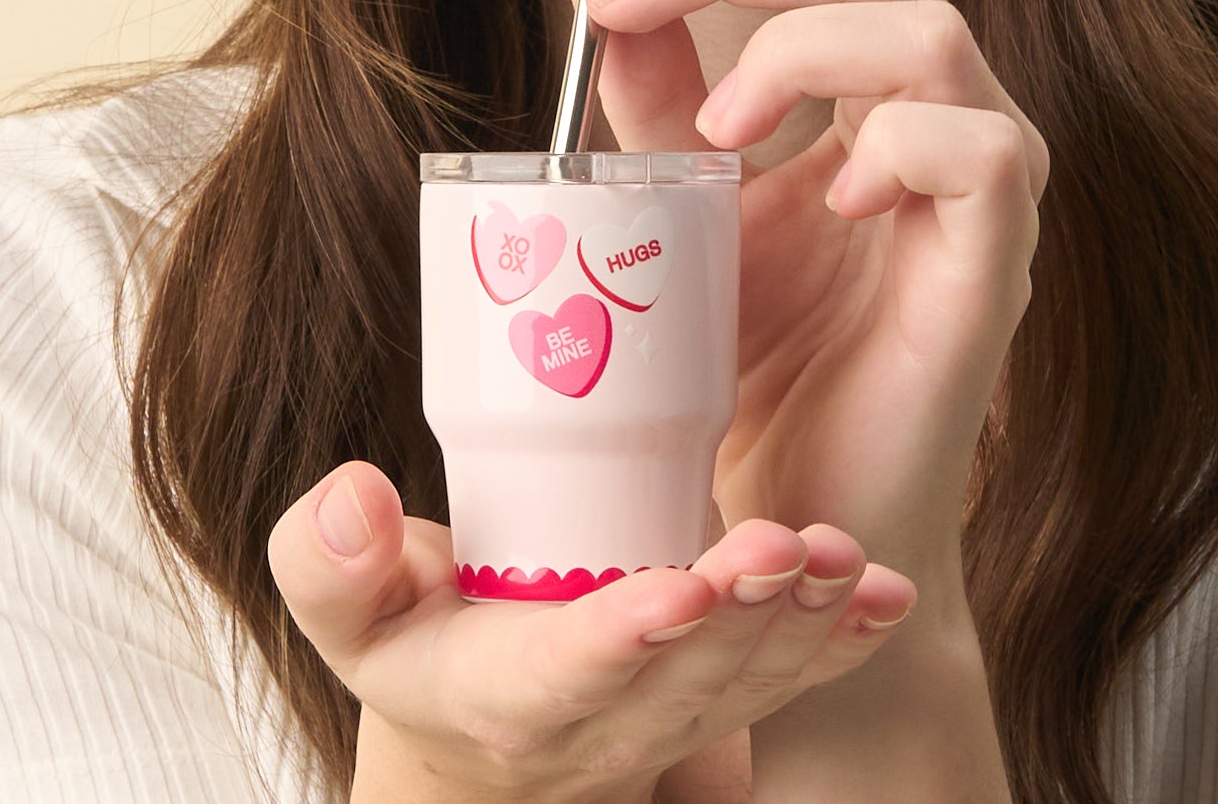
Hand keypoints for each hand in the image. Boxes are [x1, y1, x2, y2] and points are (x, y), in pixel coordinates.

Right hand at [266, 460, 916, 802]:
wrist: (481, 720)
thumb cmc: (416, 643)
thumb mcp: (349, 613)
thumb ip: (332, 564)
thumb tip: (351, 497)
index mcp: (508, 693)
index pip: (567, 670)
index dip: (623, 635)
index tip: (675, 585)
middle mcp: (606, 719)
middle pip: (681, 674)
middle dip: (738, 612)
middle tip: (785, 542)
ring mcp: (672, 716)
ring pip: (746, 677)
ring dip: (800, 618)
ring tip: (840, 553)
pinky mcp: (717, 695)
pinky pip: (787, 676)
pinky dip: (840, 637)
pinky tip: (885, 592)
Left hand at [566, 0, 1048, 623]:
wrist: (797, 514)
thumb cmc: (746, 363)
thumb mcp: (677, 205)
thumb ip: (654, 102)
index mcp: (859, 83)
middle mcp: (930, 107)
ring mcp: (975, 181)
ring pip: (926, 29)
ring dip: (799, 47)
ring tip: (719, 128)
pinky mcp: (996, 261)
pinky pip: (982, 153)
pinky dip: (897, 144)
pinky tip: (833, 197)